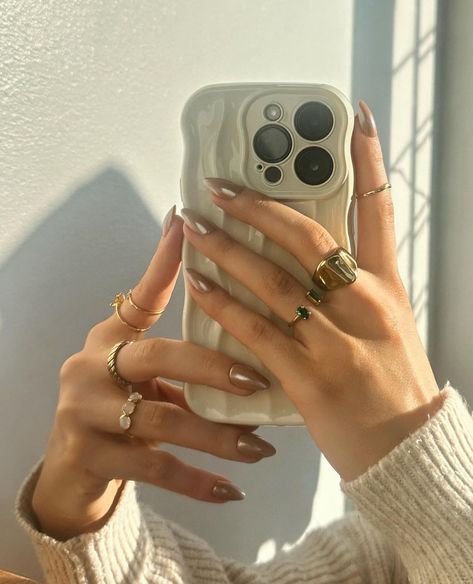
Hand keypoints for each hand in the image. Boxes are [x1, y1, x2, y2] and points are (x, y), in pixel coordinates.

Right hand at [32, 207, 274, 539]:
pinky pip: (153, 468)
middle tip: (257, 379)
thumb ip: (178, 345)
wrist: (73, 465)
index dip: (165, 260)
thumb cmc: (119, 405)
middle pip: (157, 356)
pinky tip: (232, 489)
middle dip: (211, 367)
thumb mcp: (141, 370)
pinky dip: (197, 481)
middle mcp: (90, 366)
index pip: (142, 294)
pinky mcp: (89, 456)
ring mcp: (84, 412)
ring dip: (216, 434)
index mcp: (110, 338)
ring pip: (161, 419)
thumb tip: (230, 316)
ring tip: (259, 447)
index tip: (191, 224)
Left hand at [181, 100, 445, 481]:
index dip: (367, 160)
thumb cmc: (394, 385)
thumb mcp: (389, 325)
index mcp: (387, 288)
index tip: (353, 119)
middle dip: (260, 204)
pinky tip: (199, 284)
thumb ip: (356, 288)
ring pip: (272, 278)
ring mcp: (336, 339)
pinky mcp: (307, 375)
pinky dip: (223, 303)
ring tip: (195, 226)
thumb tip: (312, 259)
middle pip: (308, 237)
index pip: (379, 210)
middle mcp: (364, 304)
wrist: (404, 450)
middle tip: (222, 185)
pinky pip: (256, 328)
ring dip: (227, 248)